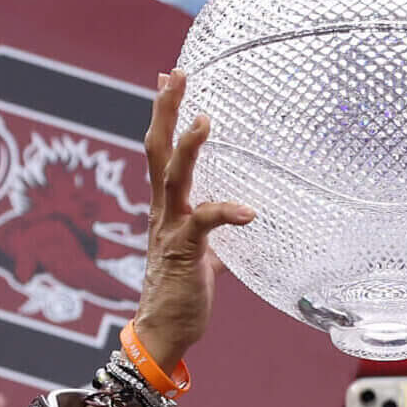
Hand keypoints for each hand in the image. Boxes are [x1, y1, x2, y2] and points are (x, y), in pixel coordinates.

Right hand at [128, 71, 255, 371]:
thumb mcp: (201, 256)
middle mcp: (162, 212)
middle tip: (175, 75)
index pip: (161, 151)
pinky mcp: (184, 252)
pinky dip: (225, 213)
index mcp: (166, 208)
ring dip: (188, 148)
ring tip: (204, 120)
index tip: (168, 79)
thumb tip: (235, 230)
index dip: (165, 115)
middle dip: (166, 110)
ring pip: (174, 178)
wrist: (162, 332)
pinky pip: (204, 224)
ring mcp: (170, 229)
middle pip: (158, 150)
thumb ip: (213, 237)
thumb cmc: (181, 294)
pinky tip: (248, 210)